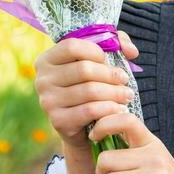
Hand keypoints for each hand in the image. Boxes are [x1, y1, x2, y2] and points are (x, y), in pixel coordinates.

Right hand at [33, 31, 138, 150]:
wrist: (82, 128)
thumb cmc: (90, 87)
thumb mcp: (100, 62)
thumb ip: (117, 45)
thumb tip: (131, 51)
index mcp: (47, 60)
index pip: (71, 46)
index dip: (95, 51)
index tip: (108, 61)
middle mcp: (42, 80)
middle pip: (83, 69)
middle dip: (110, 75)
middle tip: (125, 80)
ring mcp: (47, 101)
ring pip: (89, 91)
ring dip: (114, 93)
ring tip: (127, 95)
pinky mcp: (58, 120)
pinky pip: (89, 110)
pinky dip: (109, 109)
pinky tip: (119, 109)